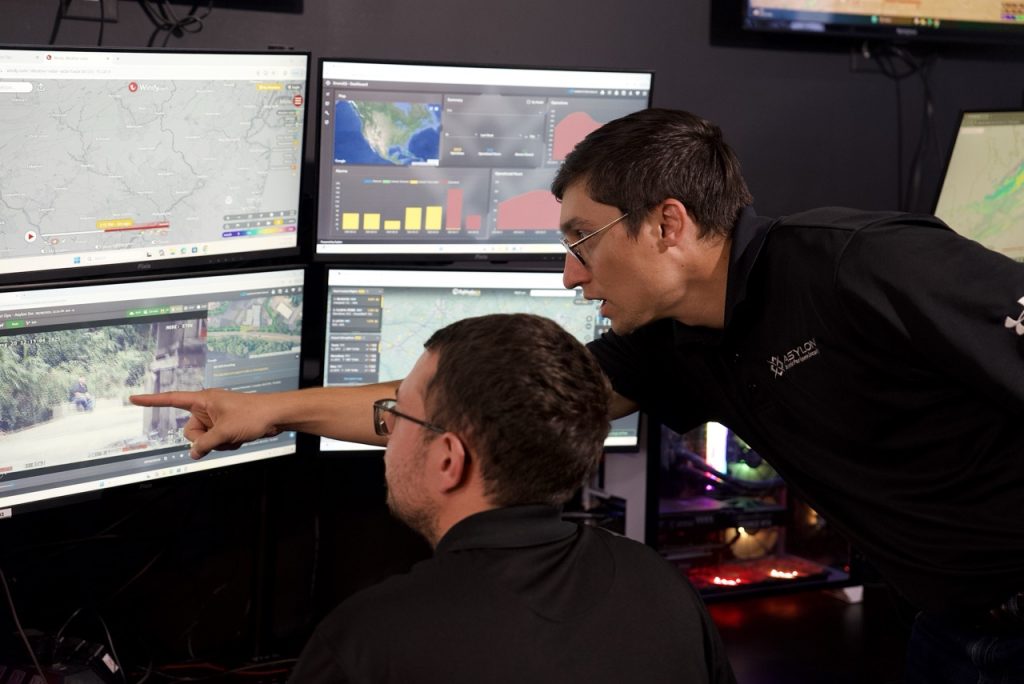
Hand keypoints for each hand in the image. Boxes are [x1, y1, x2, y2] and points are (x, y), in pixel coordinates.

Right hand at [129, 389, 277, 458]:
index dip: (151, 400)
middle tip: (222, 434)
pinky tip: (239, 437)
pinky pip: (216, 441)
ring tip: (235, 434)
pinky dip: (226, 443)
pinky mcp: (224, 426)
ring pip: (204, 439)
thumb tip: (194, 452)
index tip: (134, 398)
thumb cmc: (253, 415)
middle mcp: (206, 407)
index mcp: (203, 400)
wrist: (275, 416)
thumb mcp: (224, 432)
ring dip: (218, 442)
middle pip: (190, 431)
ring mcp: (216, 417)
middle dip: (204, 439)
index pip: (171, 399)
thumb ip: (205, 444)